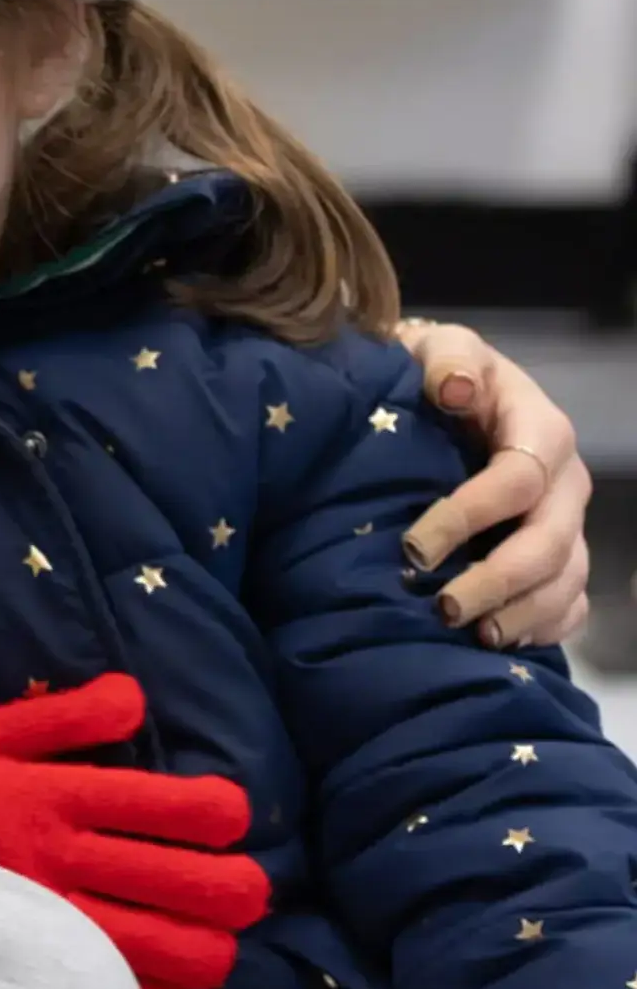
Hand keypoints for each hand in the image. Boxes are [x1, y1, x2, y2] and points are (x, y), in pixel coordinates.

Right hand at [0, 675, 270, 988]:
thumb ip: (60, 717)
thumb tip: (135, 697)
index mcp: (57, 796)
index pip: (184, 808)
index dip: (226, 814)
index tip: (219, 818)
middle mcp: (67, 862)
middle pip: (206, 889)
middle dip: (241, 889)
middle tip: (226, 887)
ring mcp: (56, 925)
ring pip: (187, 954)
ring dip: (210, 948)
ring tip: (193, 937)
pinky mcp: (39, 974)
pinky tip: (146, 983)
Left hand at [398, 317, 593, 648]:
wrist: (445, 393)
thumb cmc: (438, 371)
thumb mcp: (440, 347)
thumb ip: (448, 357)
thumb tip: (454, 388)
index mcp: (542, 430)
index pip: (518, 481)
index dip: (470, 517)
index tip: (415, 546)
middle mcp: (565, 483)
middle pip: (551, 543)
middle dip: (499, 580)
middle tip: (443, 608)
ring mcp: (568, 523)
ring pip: (567, 580)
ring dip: (524, 613)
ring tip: (475, 635)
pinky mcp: (560, 555)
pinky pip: (573, 602)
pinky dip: (546, 626)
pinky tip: (506, 641)